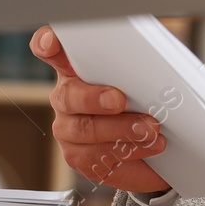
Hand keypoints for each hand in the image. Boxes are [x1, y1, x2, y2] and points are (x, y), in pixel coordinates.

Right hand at [31, 25, 170, 193]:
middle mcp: (66, 97)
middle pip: (69, 97)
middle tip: (119, 101)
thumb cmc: (140, 93)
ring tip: (150, 132)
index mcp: (76, 67)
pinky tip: (145, 151)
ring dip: (120, 132)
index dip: (46, 44)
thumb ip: (137, 60)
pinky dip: (124, 157)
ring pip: (85, 132)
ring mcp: (69, 129)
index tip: (50, 44)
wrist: (150, 133)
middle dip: (95, 99)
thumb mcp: (140, 70)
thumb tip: (158, 57)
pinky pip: (95, 161)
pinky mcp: (80, 157)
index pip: (52, 49)